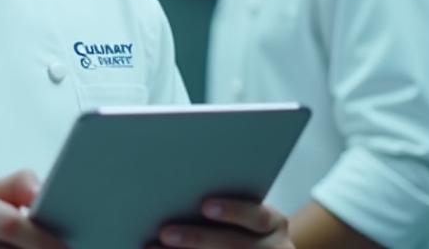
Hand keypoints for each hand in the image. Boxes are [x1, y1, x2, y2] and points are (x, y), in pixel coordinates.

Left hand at [152, 198, 292, 248]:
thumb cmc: (243, 226)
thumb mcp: (245, 214)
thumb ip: (222, 205)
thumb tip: (179, 187)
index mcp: (275, 226)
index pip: (259, 217)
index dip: (234, 211)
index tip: (205, 206)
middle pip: (236, 245)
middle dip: (199, 239)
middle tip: (165, 232)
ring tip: (153, 248)